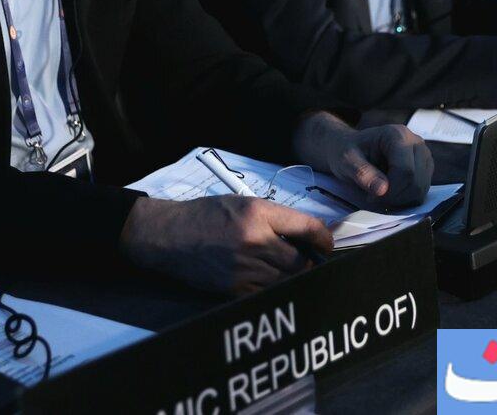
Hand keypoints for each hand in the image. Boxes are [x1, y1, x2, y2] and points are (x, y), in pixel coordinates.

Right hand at [119, 195, 332, 294]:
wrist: (169, 235)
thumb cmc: (207, 215)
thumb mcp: (243, 203)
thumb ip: (275, 217)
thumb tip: (308, 235)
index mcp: (258, 213)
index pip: (307, 228)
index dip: (324, 239)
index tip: (327, 244)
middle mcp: (254, 239)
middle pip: (301, 260)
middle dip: (310, 263)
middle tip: (311, 262)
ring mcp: (244, 267)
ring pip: (288, 280)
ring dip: (294, 278)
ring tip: (292, 272)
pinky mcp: (234, 288)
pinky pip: (268, 294)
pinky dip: (275, 290)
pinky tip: (272, 282)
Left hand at [293, 112, 432, 208]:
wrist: (352, 149)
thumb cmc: (348, 151)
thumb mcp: (347, 160)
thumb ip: (362, 173)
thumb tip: (382, 190)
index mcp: (397, 135)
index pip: (405, 170)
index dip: (391, 190)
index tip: (371, 198)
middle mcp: (415, 142)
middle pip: (416, 180)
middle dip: (395, 197)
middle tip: (374, 199)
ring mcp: (423, 155)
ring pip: (421, 188)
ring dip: (401, 199)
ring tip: (380, 195)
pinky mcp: (425, 168)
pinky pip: (421, 191)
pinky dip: (406, 199)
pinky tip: (390, 194)